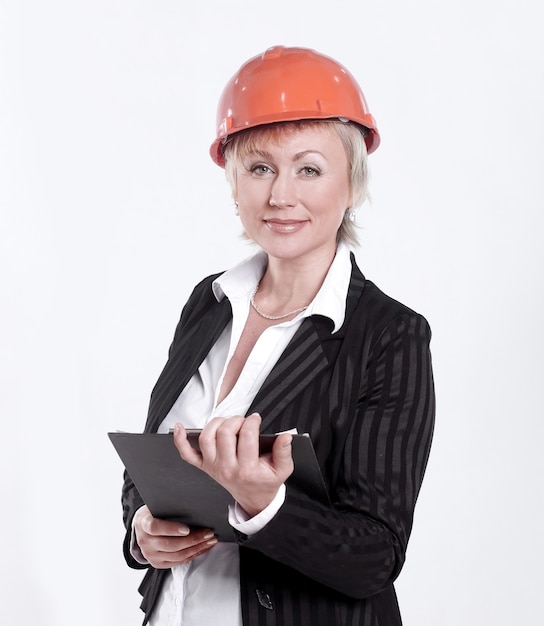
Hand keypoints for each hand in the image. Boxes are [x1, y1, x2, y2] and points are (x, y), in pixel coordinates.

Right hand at [133, 505, 216, 568]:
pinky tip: (202, 547)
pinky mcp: (158, 563)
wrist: (142, 527)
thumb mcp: (156, 505)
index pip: (155, 527)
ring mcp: (151, 555)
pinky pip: (178, 562)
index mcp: (143, 523)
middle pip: (170, 544)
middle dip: (193, 539)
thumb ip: (169, 507)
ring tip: (209, 540)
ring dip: (196, 548)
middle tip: (208, 533)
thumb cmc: (153, 513)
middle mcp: (145, 541)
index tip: (187, 529)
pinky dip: (193, 555)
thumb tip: (192, 505)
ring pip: (177, 555)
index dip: (172, 529)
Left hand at [173, 413, 293, 517]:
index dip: (252, 422)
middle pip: (225, 434)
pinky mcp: (205, 467)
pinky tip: (179, 427)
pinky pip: (187, 454)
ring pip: (207, 438)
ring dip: (216, 423)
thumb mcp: (282, 469)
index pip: (247, 436)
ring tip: (228, 422)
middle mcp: (227, 468)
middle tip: (244, 420)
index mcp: (247, 469)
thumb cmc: (266, 481)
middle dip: (236, 420)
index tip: (256, 419)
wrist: (254, 500)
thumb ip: (285, 452)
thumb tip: (286, 436)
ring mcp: (213, 467)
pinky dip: (180, 440)